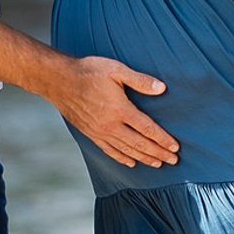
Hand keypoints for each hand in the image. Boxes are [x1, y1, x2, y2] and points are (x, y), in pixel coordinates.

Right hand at [53, 55, 179, 170]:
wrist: (58, 80)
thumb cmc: (88, 71)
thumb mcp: (116, 69)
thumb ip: (139, 80)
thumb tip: (162, 88)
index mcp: (120, 109)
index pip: (147, 129)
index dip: (163, 139)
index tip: (175, 147)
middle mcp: (111, 125)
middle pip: (140, 144)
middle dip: (158, 153)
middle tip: (174, 161)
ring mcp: (100, 132)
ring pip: (127, 150)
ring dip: (144, 158)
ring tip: (158, 164)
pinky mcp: (90, 134)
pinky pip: (109, 151)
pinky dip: (122, 158)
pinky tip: (131, 162)